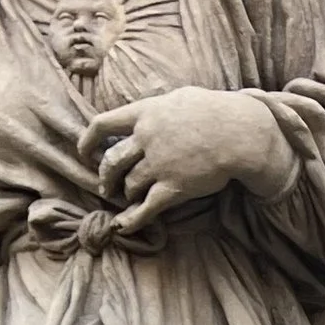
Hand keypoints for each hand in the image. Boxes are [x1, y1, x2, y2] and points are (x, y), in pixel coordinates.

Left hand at [81, 87, 297, 236]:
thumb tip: (148, 112)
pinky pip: (146, 208)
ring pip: (129, 185)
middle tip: (106, 185)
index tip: (85, 152)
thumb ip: (157, 108)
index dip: (88, 141)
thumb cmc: (216, 111)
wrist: (239, 134)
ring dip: (125, 194)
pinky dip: (132, 219)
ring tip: (128, 198)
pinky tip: (123, 226)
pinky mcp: (174, 187)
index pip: (102, 126)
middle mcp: (146, 139)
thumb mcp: (179, 98)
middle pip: (111, 161)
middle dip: (105, 176)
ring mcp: (159, 165)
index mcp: (144, 114)